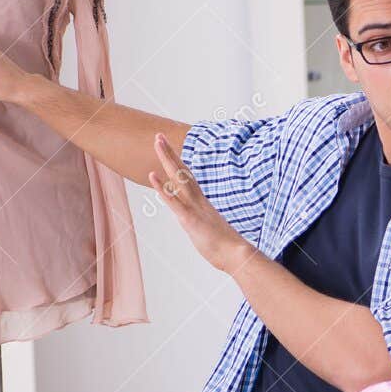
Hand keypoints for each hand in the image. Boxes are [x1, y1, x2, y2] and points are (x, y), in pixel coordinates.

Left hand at [149, 133, 253, 273]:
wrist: (237, 255)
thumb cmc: (226, 248)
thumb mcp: (212, 232)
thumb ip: (204, 224)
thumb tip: (202, 225)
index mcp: (202, 203)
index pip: (187, 179)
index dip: (177, 164)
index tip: (169, 150)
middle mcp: (198, 201)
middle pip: (182, 172)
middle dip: (170, 153)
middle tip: (159, 136)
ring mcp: (194, 208)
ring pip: (179, 178)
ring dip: (167, 159)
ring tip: (157, 142)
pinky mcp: (190, 219)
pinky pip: (174, 202)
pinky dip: (162, 188)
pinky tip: (152, 175)